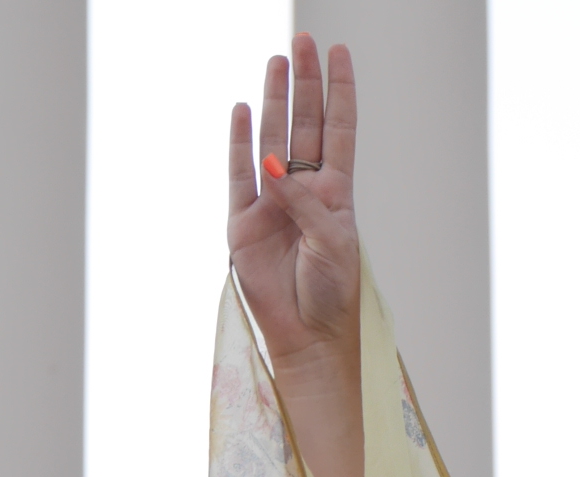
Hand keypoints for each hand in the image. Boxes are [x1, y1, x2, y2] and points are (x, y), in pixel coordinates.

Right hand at [228, 37, 359, 369]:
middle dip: (305, 83)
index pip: (339, 130)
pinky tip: (245, 109)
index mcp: (336, 194)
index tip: (340, 53)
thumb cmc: (330, 293)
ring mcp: (272, 201)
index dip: (339, 92)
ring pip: (273, 139)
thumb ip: (307, 204)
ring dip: (275, 100)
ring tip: (278, 61)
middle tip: (303, 40)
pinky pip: (238, 172)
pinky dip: (241, 141)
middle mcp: (304, 190)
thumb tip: (277, 167)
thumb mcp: (331, 244)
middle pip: (304, 124)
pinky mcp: (243, 220)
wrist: (306, 333)